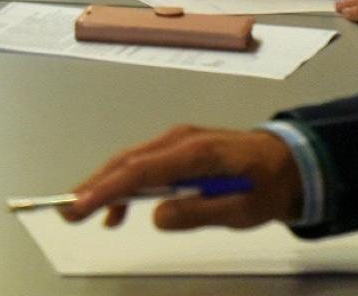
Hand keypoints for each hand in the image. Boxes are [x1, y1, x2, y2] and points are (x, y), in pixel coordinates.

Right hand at [59, 125, 301, 230]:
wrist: (291, 163)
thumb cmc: (267, 186)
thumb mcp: (241, 209)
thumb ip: (198, 212)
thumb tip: (156, 217)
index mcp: (194, 152)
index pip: (139, 171)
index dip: (106, 190)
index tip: (80, 207)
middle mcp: (178, 140)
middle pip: (126, 162)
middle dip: (93, 186)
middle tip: (67, 211)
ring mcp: (176, 142)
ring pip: (129, 162)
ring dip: (104, 185)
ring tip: (81, 211)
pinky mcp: (178, 149)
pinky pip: (142, 165)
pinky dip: (124, 185)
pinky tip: (116, 211)